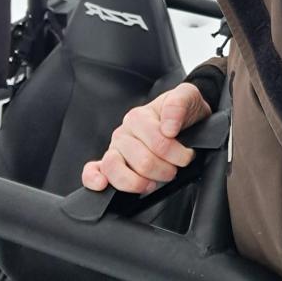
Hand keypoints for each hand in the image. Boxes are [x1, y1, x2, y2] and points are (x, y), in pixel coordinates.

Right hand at [81, 82, 210, 193]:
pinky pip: (93, 170)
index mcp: (139, 116)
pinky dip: (93, 178)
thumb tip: (168, 127)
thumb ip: (179, 104)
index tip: (188, 154)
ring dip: (140, 182)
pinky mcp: (109, 164)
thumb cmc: (183, 112)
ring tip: (153, 181)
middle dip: (165, 170)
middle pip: (142, 161)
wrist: (184, 120)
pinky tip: (102, 184)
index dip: (178, 154)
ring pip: (115, 168)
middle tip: (174, 167)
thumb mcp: (188, 97)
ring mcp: (115, 149)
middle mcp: (124, 132)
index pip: (158, 143)